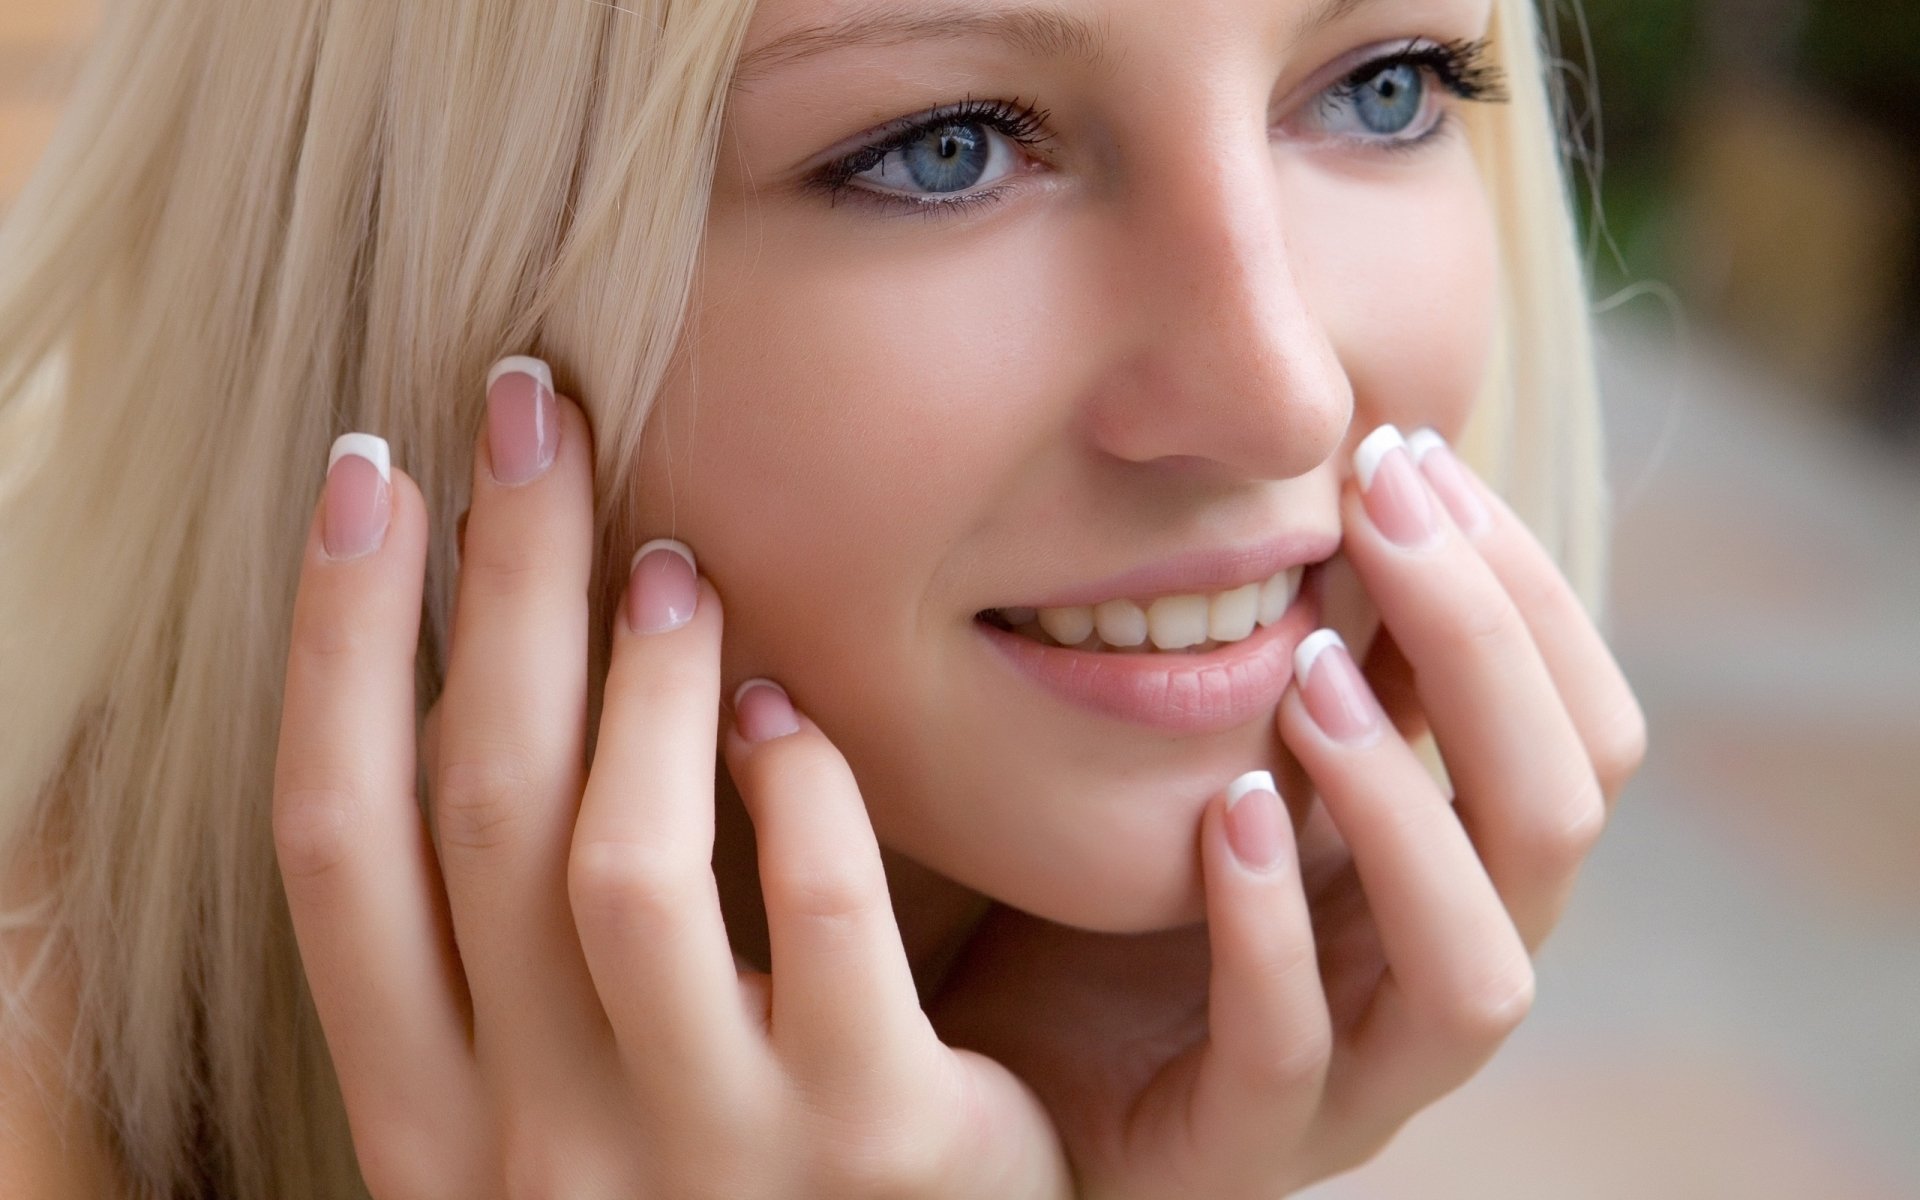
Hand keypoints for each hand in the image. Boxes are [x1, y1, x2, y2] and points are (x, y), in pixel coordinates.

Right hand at [270, 361, 1072, 1198]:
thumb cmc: (707, 1182)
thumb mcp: (563, 1097)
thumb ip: (507, 947)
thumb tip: (471, 679)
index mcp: (433, 1125)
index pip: (330, 851)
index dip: (333, 644)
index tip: (364, 475)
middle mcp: (536, 1148)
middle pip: (473, 812)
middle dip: (489, 584)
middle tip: (530, 411)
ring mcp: (708, 1158)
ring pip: (619, 864)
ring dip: (639, 679)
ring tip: (672, 562)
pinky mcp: (879, 1147)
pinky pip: (821, 915)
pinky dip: (795, 782)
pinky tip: (787, 712)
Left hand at [930, 423, 1645, 1197]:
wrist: (1026, 1068)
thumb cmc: (1143, 896)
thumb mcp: (1246, 752)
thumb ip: (1324, 660)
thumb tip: (1370, 475)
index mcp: (1465, 869)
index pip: (1582, 728)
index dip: (1524, 589)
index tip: (1411, 459)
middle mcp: (1442, 966)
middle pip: (1559, 821)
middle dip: (1486, 653)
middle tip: (1380, 517)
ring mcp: (1360, 1072)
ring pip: (1475, 969)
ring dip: (1408, 807)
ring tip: (1315, 675)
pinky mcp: (1247, 1140)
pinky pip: (1291, 1050)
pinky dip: (1271, 927)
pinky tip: (1227, 812)